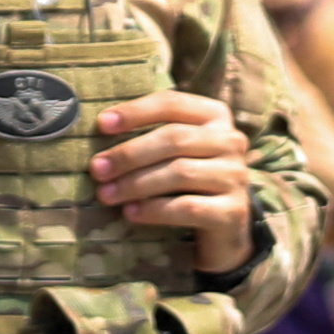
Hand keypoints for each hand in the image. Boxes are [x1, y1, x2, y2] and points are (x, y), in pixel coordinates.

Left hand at [96, 90, 260, 274]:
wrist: (223, 229)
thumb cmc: (188, 182)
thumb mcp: (175, 152)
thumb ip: (150, 135)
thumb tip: (101, 130)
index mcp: (215, 116)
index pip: (172, 104)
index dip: (136, 112)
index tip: (101, 124)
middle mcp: (231, 141)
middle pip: (174, 139)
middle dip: (130, 154)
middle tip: (97, 169)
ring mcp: (236, 177)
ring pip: (180, 172)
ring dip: (136, 184)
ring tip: (106, 194)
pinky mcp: (233, 211)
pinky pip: (187, 207)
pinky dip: (154, 210)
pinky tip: (131, 213)